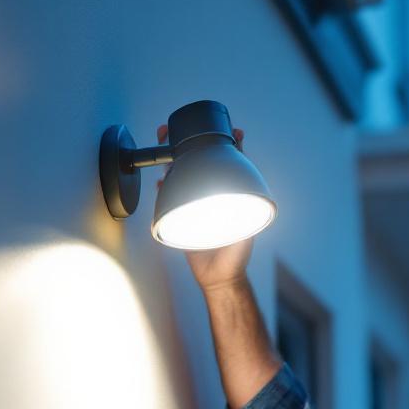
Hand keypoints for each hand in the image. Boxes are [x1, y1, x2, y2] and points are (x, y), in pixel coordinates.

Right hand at [157, 124, 254, 292]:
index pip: (234, 164)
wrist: (217, 277)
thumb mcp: (245, 230)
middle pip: (204, 163)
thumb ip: (245, 211)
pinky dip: (166, 185)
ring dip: (177, 160)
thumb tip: (244, 189)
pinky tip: (162, 180)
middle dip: (194, 144)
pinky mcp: (182, 214)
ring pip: (186, 175)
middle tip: (187, 132)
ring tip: (168, 145)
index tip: (234, 131)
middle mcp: (214, 194)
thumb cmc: (235, 257)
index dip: (232, 145)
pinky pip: (171, 195)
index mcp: (232, 195)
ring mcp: (197, 203)